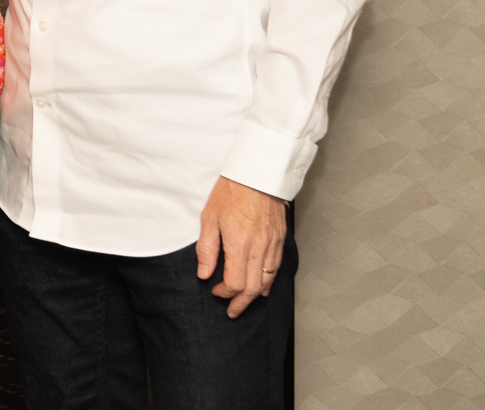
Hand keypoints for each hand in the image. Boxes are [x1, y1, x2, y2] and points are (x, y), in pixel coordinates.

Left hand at [196, 177, 286, 317]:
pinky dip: (268, 282)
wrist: (257, 174)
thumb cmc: (231, 192)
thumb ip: (207, 249)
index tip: (215, 291)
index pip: (234, 282)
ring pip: (267, 281)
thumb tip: (204, 274)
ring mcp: (272, 245)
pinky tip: (260, 286)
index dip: (224, 292)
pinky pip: (276, 268)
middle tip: (232, 310)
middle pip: (252, 288)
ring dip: (254, 295)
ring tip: (244, 302)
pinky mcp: (280, 239)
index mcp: (240, 244)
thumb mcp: (209, 218)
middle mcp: (259, 248)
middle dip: (241, 303)